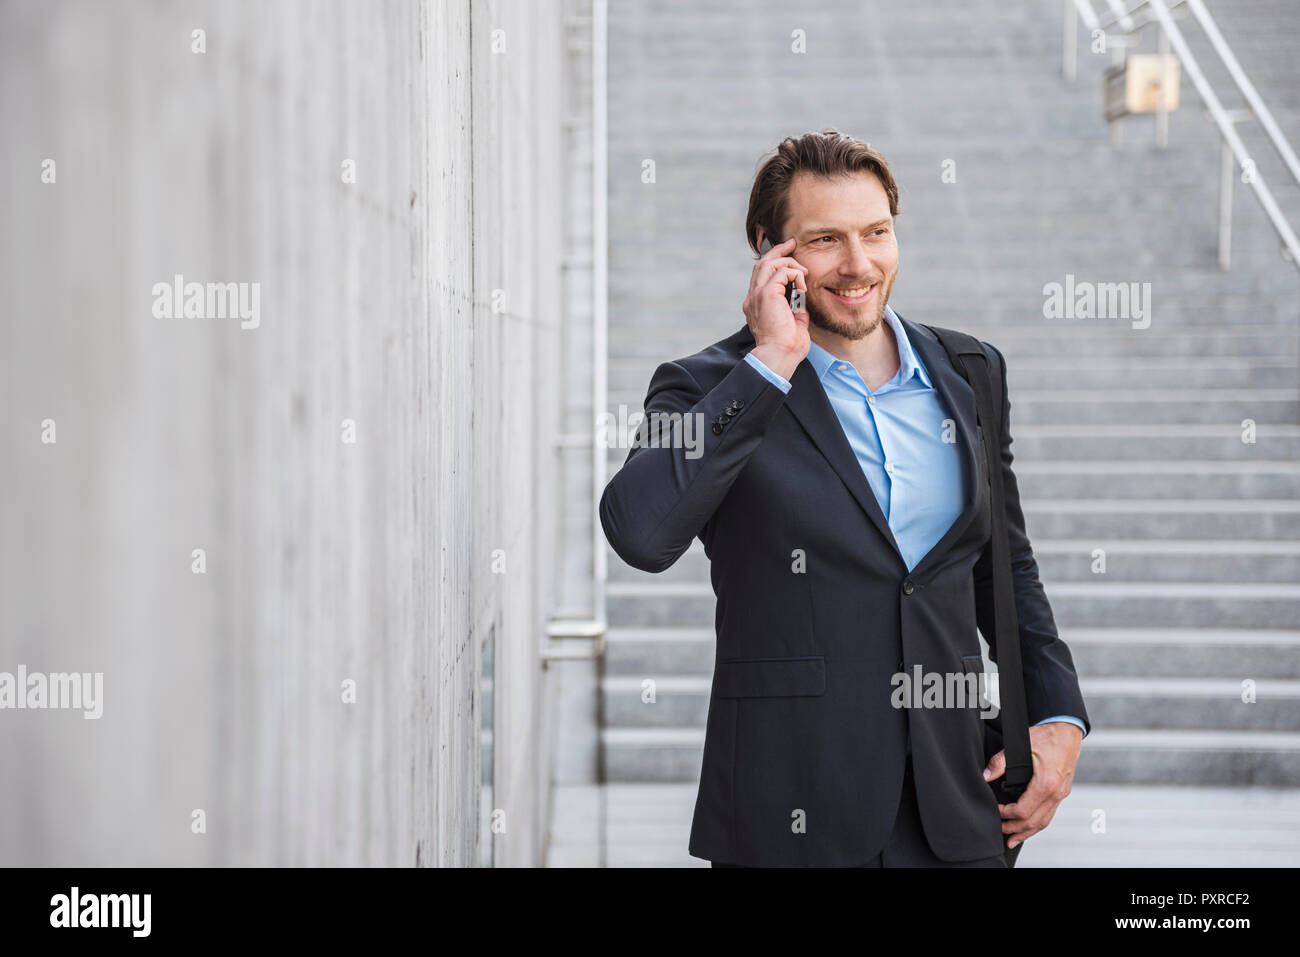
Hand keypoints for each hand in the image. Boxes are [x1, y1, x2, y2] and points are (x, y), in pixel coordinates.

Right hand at [743, 235, 809, 379]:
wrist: (779, 355)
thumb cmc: (787, 347)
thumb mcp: (793, 323)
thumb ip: (795, 309)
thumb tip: (802, 300)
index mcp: (756, 305)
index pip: (761, 276)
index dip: (774, 262)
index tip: (789, 255)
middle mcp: (753, 298)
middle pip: (761, 263)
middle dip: (778, 251)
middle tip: (792, 243)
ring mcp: (757, 295)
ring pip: (769, 263)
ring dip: (789, 263)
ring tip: (803, 272)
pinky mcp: (766, 294)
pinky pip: (781, 272)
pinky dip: (795, 274)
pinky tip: (803, 286)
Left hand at [983, 721, 1082, 849]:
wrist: (1067, 730)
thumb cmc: (1046, 736)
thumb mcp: (1020, 745)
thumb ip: (1000, 762)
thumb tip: (985, 776)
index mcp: (1046, 783)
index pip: (1023, 811)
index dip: (1006, 814)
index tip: (995, 811)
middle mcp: (1056, 793)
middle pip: (1034, 821)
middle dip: (1015, 829)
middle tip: (1000, 832)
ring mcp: (1061, 794)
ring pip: (1044, 821)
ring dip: (1027, 832)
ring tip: (1013, 839)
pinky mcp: (1062, 792)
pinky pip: (1050, 814)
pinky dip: (1038, 823)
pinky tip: (1029, 826)